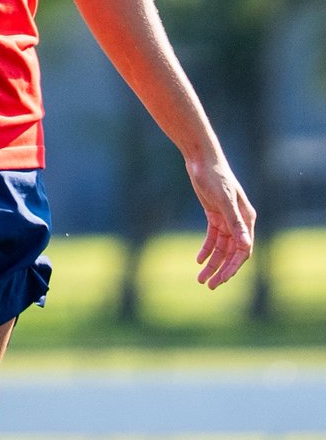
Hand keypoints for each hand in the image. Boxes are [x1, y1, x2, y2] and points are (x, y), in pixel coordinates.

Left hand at [186, 156, 255, 288]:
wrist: (201, 159)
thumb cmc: (215, 176)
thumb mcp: (224, 199)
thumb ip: (235, 222)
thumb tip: (245, 246)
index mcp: (247, 219)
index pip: (243, 250)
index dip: (233, 267)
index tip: (221, 279)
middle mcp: (239, 221)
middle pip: (232, 253)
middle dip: (221, 270)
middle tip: (208, 285)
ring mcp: (226, 218)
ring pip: (221, 248)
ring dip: (212, 263)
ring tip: (200, 278)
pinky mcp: (214, 215)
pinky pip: (212, 238)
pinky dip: (206, 249)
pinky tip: (199, 260)